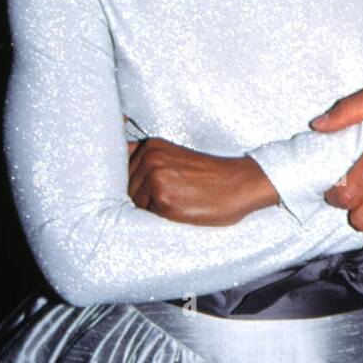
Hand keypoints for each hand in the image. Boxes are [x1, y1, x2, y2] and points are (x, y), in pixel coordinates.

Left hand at [125, 134, 277, 225]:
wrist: (239, 184)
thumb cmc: (211, 174)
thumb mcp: (176, 156)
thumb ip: (148, 159)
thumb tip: (123, 160)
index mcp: (152, 146)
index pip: (124, 171)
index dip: (137, 184)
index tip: (157, 187)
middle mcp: (150, 159)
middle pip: (128, 189)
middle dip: (144, 197)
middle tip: (173, 196)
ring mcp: (155, 179)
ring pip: (136, 204)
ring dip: (152, 208)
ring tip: (178, 202)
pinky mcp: (163, 200)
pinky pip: (148, 216)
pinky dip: (161, 217)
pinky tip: (180, 209)